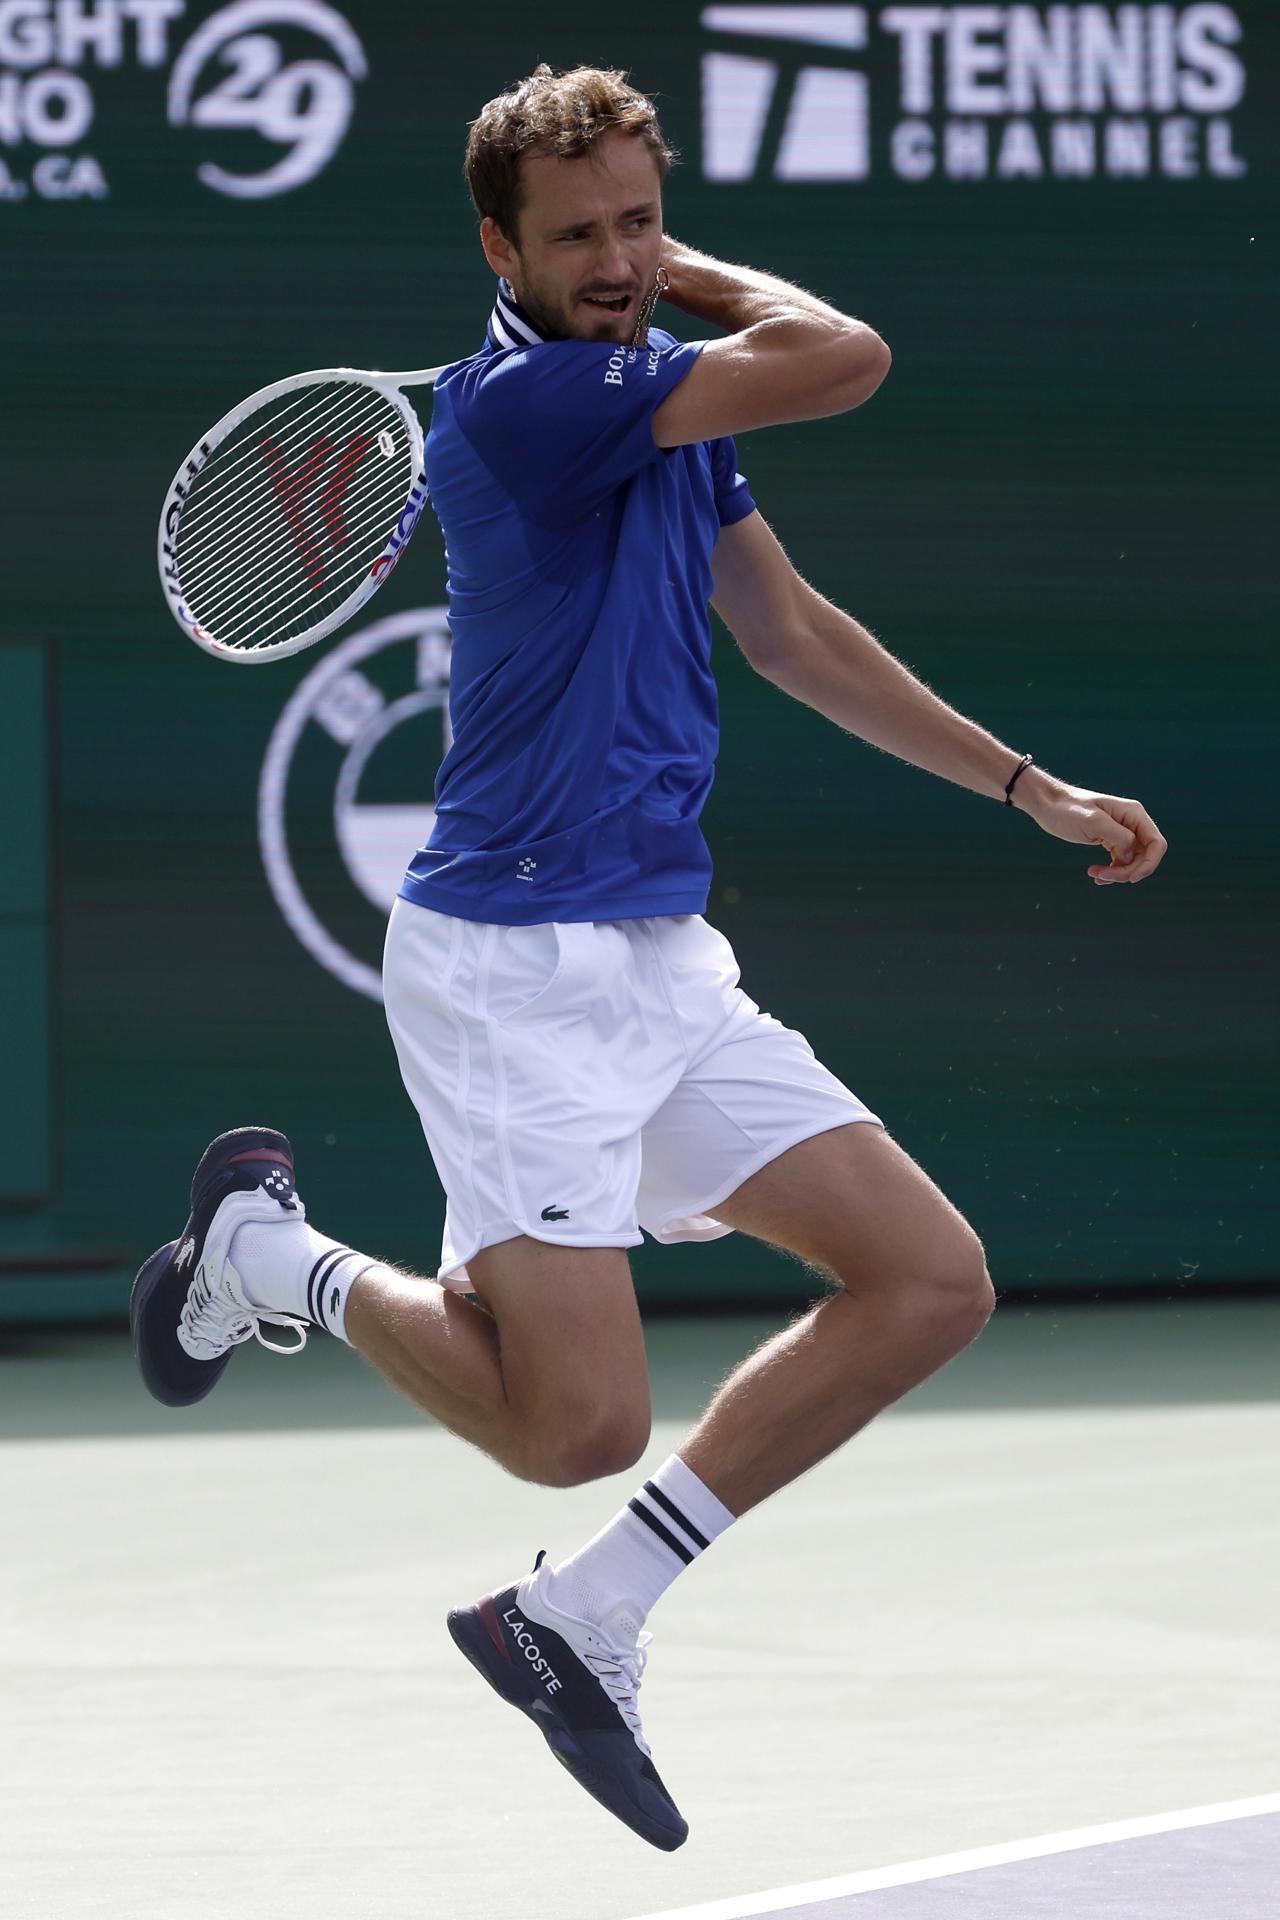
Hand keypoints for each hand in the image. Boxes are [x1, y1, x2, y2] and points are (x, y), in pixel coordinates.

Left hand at [1017, 776, 1167, 885]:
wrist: (1047, 805)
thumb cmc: (1068, 809)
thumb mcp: (1093, 822)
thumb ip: (1119, 838)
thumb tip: (1131, 855)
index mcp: (1134, 814)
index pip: (1156, 843)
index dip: (1149, 864)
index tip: (1131, 879)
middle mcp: (1132, 822)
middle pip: (1144, 856)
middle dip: (1127, 871)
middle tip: (1102, 876)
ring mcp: (1122, 832)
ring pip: (1131, 861)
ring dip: (1117, 873)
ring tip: (1094, 874)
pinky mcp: (1110, 840)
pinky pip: (1120, 861)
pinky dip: (1111, 872)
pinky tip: (1096, 875)